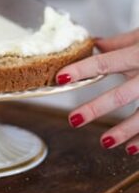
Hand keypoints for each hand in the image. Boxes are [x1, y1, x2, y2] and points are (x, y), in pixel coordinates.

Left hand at [57, 31, 138, 154]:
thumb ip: (121, 42)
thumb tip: (94, 42)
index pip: (106, 62)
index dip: (82, 70)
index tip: (61, 77)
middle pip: (122, 95)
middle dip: (96, 108)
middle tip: (73, 119)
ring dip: (124, 131)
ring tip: (105, 141)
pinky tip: (131, 150)